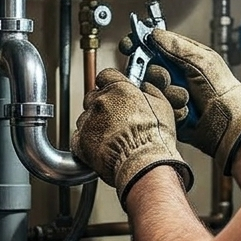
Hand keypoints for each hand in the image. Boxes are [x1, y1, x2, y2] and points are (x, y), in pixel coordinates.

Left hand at [71, 68, 193, 204]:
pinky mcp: (80, 141)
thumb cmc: (154, 139)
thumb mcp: (162, 106)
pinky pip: (79, 138)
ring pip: (85, 118)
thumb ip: (150, 92)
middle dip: (102, 106)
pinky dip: (87, 143)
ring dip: (95, 125)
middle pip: (93, 96)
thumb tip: (146, 88)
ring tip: (112, 138)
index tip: (114, 91)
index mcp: (119, 89)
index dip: (110, 84)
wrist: (143, 165)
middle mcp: (100, 102)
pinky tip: (102, 148)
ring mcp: (88, 121)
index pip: (106, 76)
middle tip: (115, 118)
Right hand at [149, 29, 240, 174]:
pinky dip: (170, 107)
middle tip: (167, 79)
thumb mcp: (202, 62)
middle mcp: (176, 73)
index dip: (141, 44)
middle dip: (156, 73)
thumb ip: (177, 46)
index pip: (156, 44)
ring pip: (150, 87)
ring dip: (167, 93)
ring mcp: (170, 92)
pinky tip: (185, 111)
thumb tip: (155, 33)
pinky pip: (157, 105)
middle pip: (147, 66)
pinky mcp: (168, 110)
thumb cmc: (222, 92)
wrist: (227, 125)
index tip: (130, 45)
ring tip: (184, 98)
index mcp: (185, 56)